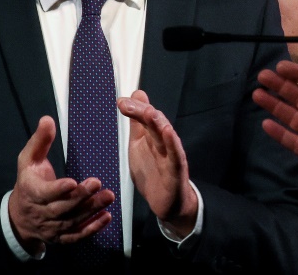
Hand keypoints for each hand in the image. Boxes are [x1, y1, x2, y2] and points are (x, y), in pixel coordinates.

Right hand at [8, 116, 115, 253]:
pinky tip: (107, 217)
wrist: (20, 217)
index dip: (57, 189)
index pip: (44, 193)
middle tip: (98, 184)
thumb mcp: (28, 160)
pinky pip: (77, 235)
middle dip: (80, 197)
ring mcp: (52, 227)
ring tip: (109, 197)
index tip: (72, 182)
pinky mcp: (62, 237)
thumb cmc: (29, 181)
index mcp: (31, 191)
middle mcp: (41, 212)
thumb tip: (47, 119)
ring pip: (72, 221)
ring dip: (91, 210)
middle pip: (62, 207)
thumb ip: (40, 141)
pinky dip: (91, 229)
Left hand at [117, 90, 197, 236]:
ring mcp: (171, 154)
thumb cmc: (153, 172)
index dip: (134, 108)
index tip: (121, 101)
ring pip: (165, 135)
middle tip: (128, 104)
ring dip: (158, 123)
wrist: (167, 202)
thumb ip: (137, 123)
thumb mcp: (139, 145)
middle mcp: (163, 142)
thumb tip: (136, 95)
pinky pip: (175, 155)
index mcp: (153, 136)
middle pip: (154, 123)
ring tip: (149, 112)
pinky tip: (167, 131)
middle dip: (142, 112)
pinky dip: (172, 142)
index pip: (144, 118)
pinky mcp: (176, 169)